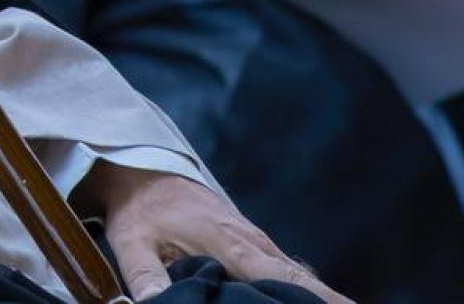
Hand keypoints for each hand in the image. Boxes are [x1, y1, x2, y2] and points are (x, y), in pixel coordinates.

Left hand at [83, 165, 352, 302]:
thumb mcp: (132, 244)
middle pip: (304, 284)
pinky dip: (304, 293)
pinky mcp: (256, 249)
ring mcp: (260, 245)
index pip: (285, 279)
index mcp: (231, 244)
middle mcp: (255, 244)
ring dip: (319, 299)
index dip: (319, 298)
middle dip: (330, 303)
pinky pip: (288, 275)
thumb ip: (147, 277)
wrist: (145, 173)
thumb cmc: (141, 211)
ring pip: (299, 280)